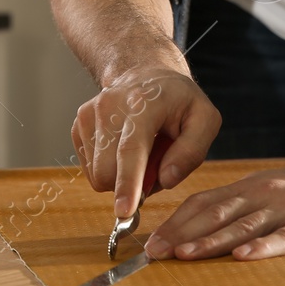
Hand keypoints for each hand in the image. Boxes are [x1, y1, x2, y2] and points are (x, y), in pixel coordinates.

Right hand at [71, 67, 219, 218]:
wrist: (145, 74)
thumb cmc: (178, 101)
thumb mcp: (205, 119)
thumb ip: (192, 152)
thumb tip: (167, 179)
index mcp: (143, 103)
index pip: (131, 149)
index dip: (127, 183)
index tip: (124, 211)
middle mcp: (109, 105)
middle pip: (108, 170)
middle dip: (131, 184)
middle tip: (154, 164)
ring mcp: (89, 114)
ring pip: (97, 174)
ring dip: (121, 176)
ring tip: (141, 152)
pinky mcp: (79, 125)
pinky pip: (90, 169)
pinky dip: (109, 168)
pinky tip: (123, 148)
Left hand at [145, 162, 284, 260]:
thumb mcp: (268, 195)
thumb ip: (238, 209)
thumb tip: (194, 231)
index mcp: (249, 188)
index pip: (204, 202)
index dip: (175, 221)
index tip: (151, 241)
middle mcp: (264, 193)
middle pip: (216, 213)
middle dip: (182, 233)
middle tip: (154, 251)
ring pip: (244, 224)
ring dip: (212, 240)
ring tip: (185, 254)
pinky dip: (264, 246)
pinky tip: (244, 256)